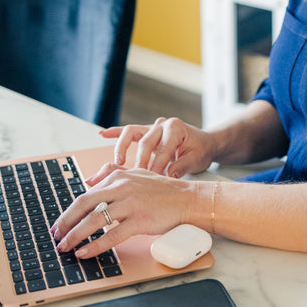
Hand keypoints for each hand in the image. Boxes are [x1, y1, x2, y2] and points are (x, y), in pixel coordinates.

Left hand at [50, 165, 200, 258]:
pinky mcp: (140, 220)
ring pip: (94, 220)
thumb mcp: (136, 173)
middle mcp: (121, 188)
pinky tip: (85, 252)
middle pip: (84, 205)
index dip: (69, 211)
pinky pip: (112, 235)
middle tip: (56, 236)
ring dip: (75, 236)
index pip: (86, 195)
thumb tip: (88, 180)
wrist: (186, 199)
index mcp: (118, 177)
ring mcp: (130, 204)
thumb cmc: (162, 189)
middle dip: (66, 223)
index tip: (60, 224)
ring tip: (66, 247)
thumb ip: (112, 172)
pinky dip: (95, 245)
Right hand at [98, 116, 215, 177]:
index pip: (162, 149)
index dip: (156, 167)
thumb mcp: (196, 159)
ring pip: (131, 132)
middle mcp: (162, 124)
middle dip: (139, 162)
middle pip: (145, 142)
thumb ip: (182, 167)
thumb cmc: (200, 151)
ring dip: (122, 147)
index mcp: (175, 128)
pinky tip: (102, 134)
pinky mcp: (145, 131)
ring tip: (117, 163)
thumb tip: (168, 176)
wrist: (204, 142)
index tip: (151, 182)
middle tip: (135, 179)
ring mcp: (152, 126)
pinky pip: (127, 131)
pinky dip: (114, 132)